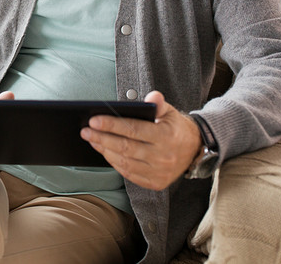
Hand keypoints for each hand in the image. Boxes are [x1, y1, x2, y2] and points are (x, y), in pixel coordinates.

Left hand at [80, 91, 201, 189]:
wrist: (195, 150)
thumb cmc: (176, 128)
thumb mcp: (170, 112)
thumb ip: (159, 104)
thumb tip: (152, 96)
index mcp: (166, 136)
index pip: (133, 129)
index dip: (111, 125)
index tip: (93, 120)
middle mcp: (163, 156)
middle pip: (125, 147)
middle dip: (102, 138)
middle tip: (85, 131)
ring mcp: (159, 172)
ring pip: (125, 162)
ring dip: (105, 151)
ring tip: (92, 140)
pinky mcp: (155, 183)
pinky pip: (129, 174)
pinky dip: (115, 163)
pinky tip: (105, 152)